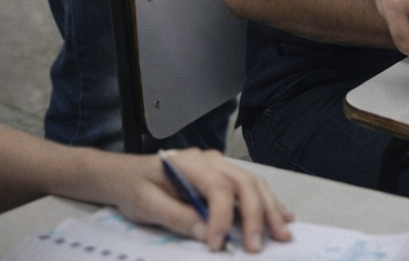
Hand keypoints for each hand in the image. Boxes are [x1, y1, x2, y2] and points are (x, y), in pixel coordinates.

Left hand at [109, 149, 292, 252]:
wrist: (125, 175)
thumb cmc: (134, 187)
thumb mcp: (146, 204)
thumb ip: (176, 217)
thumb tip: (206, 233)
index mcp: (189, 162)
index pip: (217, 187)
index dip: (222, 217)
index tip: (218, 245)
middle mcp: (210, 160)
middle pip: (243, 183)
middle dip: (256, 216)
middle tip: (257, 247)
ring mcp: (220, 167)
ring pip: (254, 184)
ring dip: (270, 210)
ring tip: (282, 234)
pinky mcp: (223, 178)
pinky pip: (251, 188)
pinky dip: (269, 203)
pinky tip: (283, 216)